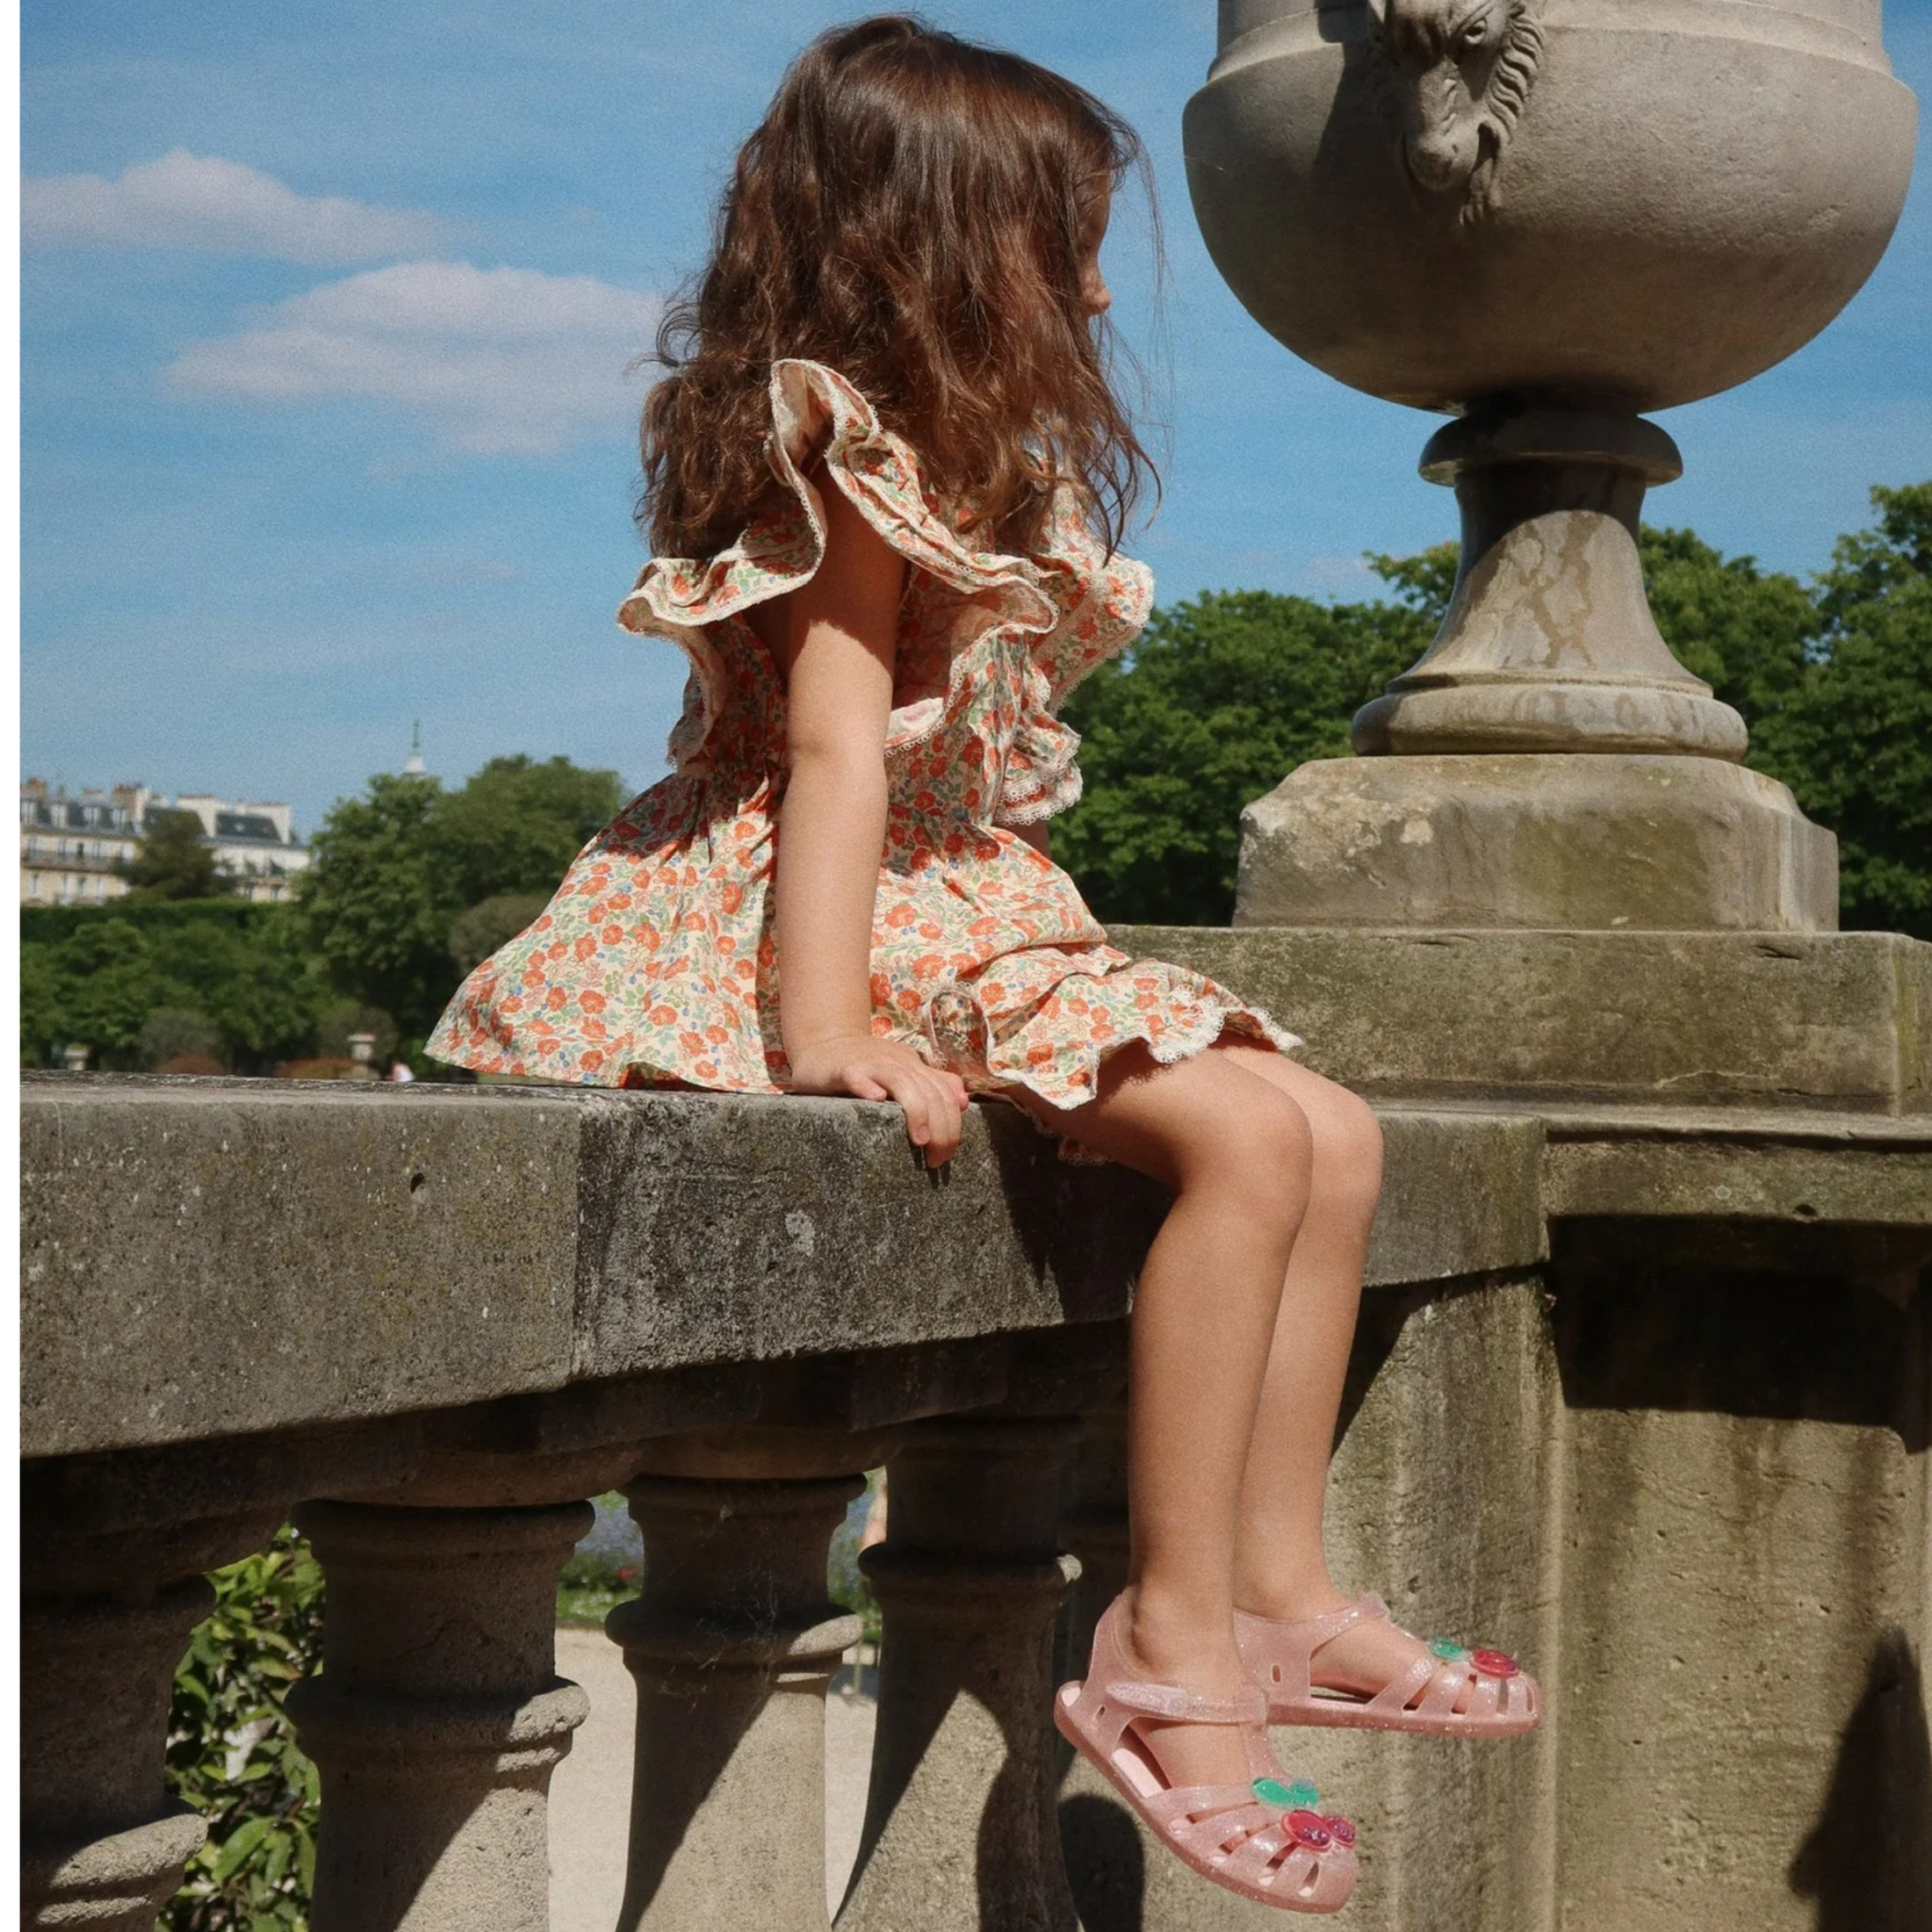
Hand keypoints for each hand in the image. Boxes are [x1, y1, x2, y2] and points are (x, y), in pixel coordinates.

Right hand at [787, 1032, 969, 1166]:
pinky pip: (857, 1075)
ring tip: (920, 1140)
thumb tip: (963, 1100)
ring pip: (901, 1081)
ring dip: (916, 1111)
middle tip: (935, 1160)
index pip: (944, 1093)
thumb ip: (932, 1083)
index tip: (947, 1155)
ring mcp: (869, 1064)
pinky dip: (867, 1086)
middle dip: (940, 1128)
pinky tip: (876, 1100)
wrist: (822, 1043)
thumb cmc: (865, 1064)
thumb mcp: (903, 1070)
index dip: (953, 1124)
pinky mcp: (842, 1069)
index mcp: (913, 1066)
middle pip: (929, 1091)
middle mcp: (896, 1063)